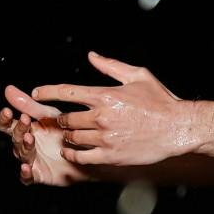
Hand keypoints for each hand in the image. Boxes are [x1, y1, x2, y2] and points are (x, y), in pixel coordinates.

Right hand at [0, 90, 86, 186]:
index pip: (7, 125)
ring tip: (30, 138)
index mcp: (26, 129)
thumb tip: (8, 88)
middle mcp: (25, 144)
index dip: (4, 119)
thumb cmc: (67, 132)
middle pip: (15, 137)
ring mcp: (31, 160)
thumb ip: (29, 105)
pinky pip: (27, 177)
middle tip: (26, 120)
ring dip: (24, 146)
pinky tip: (26, 167)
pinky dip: (25, 173)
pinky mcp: (39, 175)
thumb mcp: (48, 115)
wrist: (88, 153)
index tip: (7, 111)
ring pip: (22, 154)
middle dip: (19, 129)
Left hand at [32, 53, 193, 166]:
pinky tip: (72, 153)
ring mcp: (105, 138)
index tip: (36, 93)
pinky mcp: (111, 155)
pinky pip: (82, 157)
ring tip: (69, 136)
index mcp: (105, 95)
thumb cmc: (160, 101)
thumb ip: (111, 66)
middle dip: (60, 119)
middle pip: (65, 119)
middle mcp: (101, 116)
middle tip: (59, 121)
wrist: (177, 128)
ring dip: (67, 136)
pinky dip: (73, 155)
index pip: (66, 92)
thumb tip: (91, 56)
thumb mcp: (138, 76)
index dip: (46, 92)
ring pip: (72, 138)